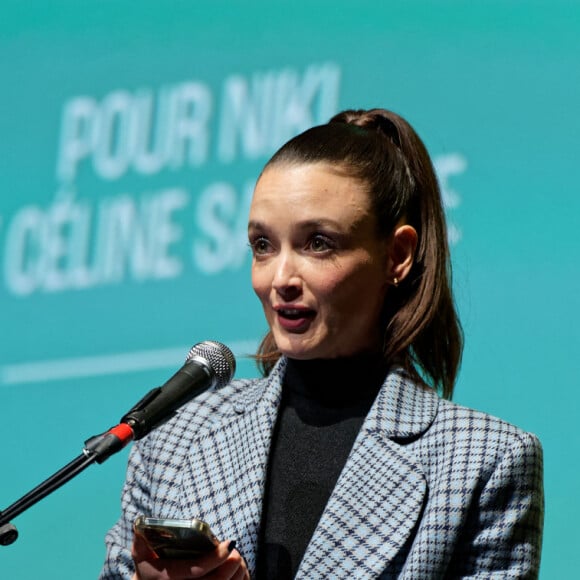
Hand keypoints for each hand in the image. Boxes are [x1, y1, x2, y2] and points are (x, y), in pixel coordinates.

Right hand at [132, 531, 248, 579]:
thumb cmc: (149, 566)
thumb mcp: (141, 553)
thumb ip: (140, 540)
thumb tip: (139, 526)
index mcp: (165, 578)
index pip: (194, 571)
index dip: (214, 558)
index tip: (229, 544)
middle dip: (229, 568)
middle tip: (237, 552)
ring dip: (234, 577)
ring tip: (238, 560)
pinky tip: (238, 573)